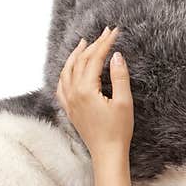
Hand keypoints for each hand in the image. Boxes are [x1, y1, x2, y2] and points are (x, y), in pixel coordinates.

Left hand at [55, 26, 133, 159]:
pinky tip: (70, 69)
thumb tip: (117, 56)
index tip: (114, 32)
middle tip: (105, 33)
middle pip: (81, 61)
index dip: (105, 43)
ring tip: (83, 43)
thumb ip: (119, 77)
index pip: (94, 58)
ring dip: (76, 55)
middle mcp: (73, 93)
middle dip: (93, 45)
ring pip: (67, 71)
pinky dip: (65, 73)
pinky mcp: (70, 109)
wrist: (107, 153)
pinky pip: (61, 86)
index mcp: (86, 90)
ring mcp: (69, 101)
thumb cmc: (118, 130)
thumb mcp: (124, 102)